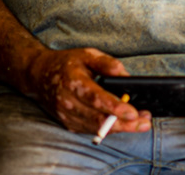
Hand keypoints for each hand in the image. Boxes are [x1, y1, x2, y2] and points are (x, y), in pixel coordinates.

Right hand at [22, 46, 151, 134]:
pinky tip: (123, 124)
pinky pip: (90, 130)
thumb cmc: (67, 63)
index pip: (96, 98)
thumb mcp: (87, 54)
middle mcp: (68, 101)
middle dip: (124, 123)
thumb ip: (107, 63)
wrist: (39, 75)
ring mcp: (66, 115)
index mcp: (74, 82)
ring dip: (120, 128)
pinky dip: (108, 129)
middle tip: (145, 123)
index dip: (115, 107)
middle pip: (99, 118)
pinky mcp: (67, 123)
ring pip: (96, 128)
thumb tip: (126, 76)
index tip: (134, 112)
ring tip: (140, 124)